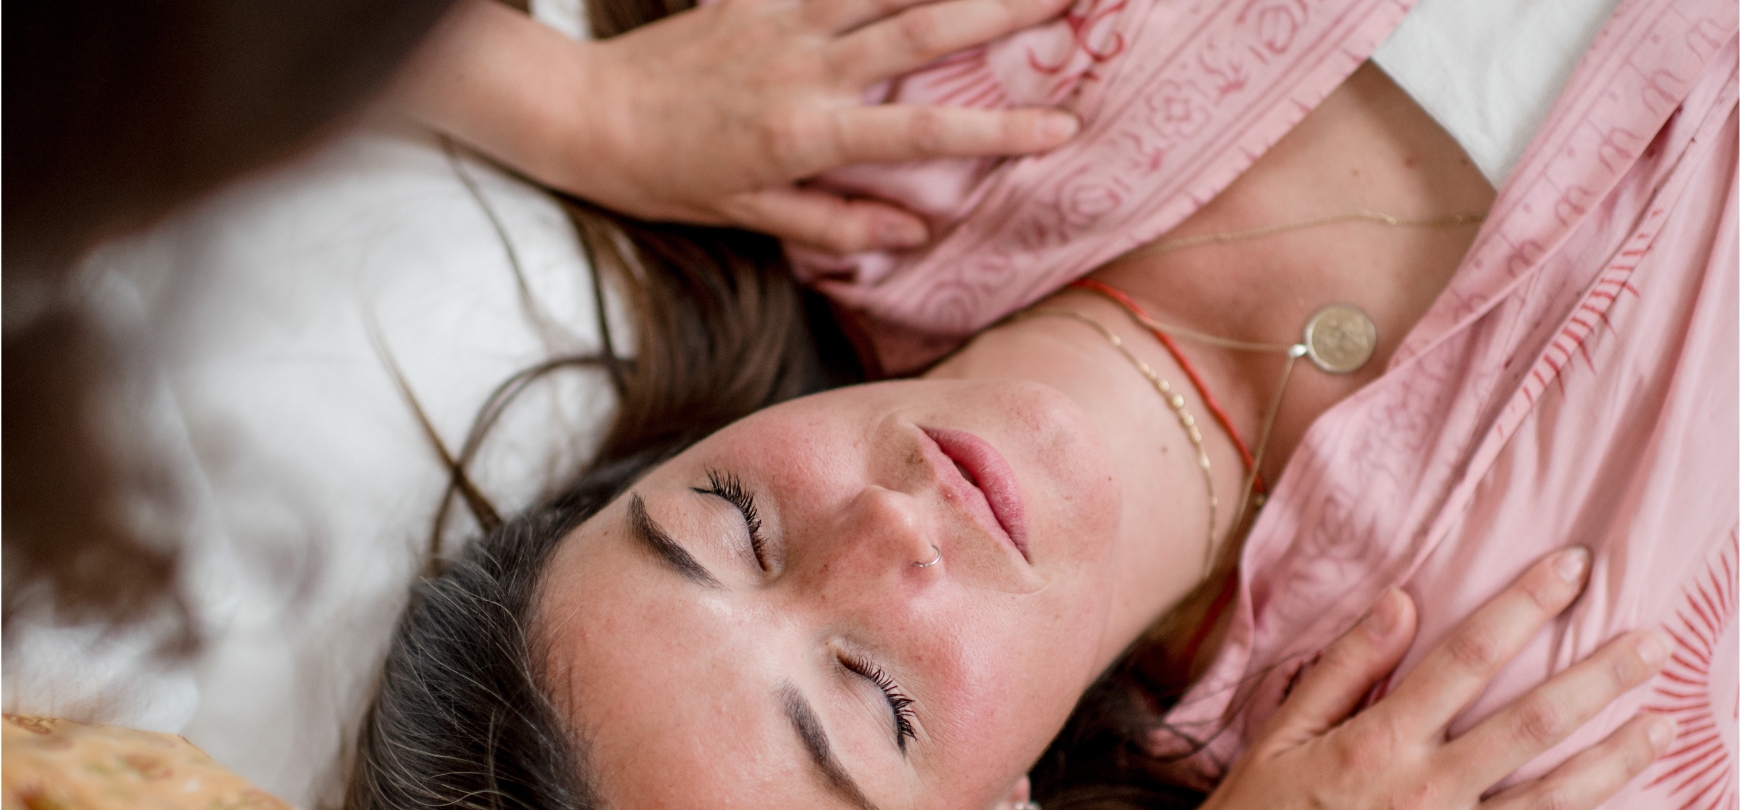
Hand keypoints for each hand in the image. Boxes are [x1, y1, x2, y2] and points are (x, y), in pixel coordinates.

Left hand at [399, 0, 1079, 253]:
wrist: (587, 114)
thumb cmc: (669, 177)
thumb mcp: (751, 217)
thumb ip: (836, 222)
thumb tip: (915, 229)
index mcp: (807, 134)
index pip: (922, 130)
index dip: (997, 130)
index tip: (1061, 127)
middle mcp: (805, 69)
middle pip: (921, 31)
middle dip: (1002, 13)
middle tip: (1075, 0)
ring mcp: (782, 23)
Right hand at [1202, 548, 1674, 809]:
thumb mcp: (1281, 736)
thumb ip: (1343, 669)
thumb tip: (1400, 601)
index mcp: (1379, 740)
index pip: (1468, 657)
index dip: (1524, 606)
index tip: (1572, 567)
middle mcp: (1427, 787)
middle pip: (1532, 720)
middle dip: (1599, 676)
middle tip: (1653, 642)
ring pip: (1556, 793)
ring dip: (1615, 755)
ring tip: (1662, 722)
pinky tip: (1622, 800)